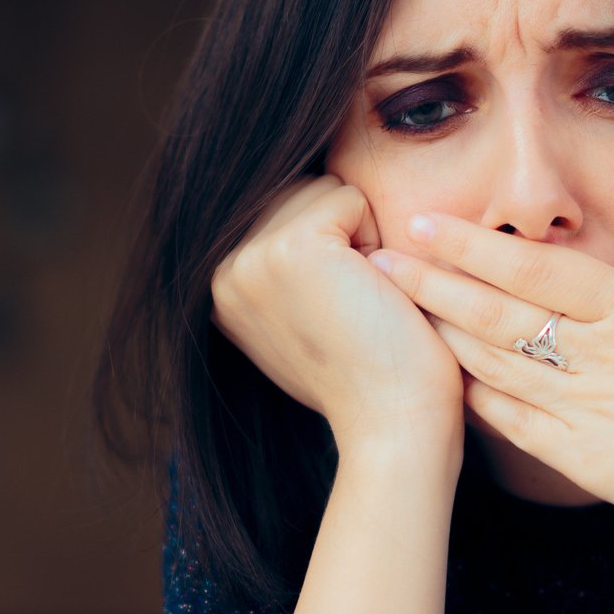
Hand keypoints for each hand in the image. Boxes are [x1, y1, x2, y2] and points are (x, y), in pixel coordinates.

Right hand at [211, 175, 464, 454]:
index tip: (336, 313)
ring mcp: (251, 259)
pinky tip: (372, 292)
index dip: (331, 249)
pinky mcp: (290, 249)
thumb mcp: (307, 317)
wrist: (393, 423)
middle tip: (353, 306)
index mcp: (221, 287)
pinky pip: (349, 198)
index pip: (283, 210)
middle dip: (343, 235)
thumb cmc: (372, 375)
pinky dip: (377, 238)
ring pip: (324, 190)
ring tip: (361, 299)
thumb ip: (285, 269)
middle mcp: (222, 271)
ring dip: (360, 235)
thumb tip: (294, 203)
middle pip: (301, 191)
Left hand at [365, 132, 613, 538]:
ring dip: (441, 336)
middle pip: (500, 311)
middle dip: (433, 283)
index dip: (474, 246)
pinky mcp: (589, 462)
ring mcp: (591, 411)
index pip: (540, 267)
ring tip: (389, 314)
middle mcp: (605, 356)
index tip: (424, 224)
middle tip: (375, 260)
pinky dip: (477, 402)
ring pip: (499, 365)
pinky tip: (441, 384)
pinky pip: (518, 426)